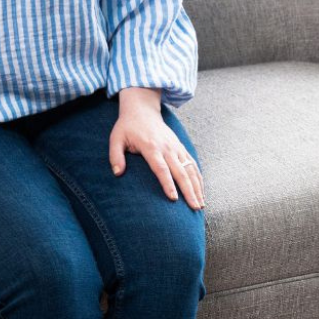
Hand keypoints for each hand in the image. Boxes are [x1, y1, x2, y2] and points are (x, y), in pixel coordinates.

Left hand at [109, 90, 204, 209]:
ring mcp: (176, 147)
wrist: (143, 110)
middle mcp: (167, 148)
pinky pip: (192, 163)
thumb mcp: (116, 139)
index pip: (161, 169)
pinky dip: (198, 177)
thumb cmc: (128, 127)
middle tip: (195, 208)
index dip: (168, 184)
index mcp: (151, 147)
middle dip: (189, 191)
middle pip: (180, 172)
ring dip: (197, 187)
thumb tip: (118, 173)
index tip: (174, 199)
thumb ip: (116, 156)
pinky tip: (202, 191)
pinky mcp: (181, 147)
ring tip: (201, 204)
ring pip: (190, 169)